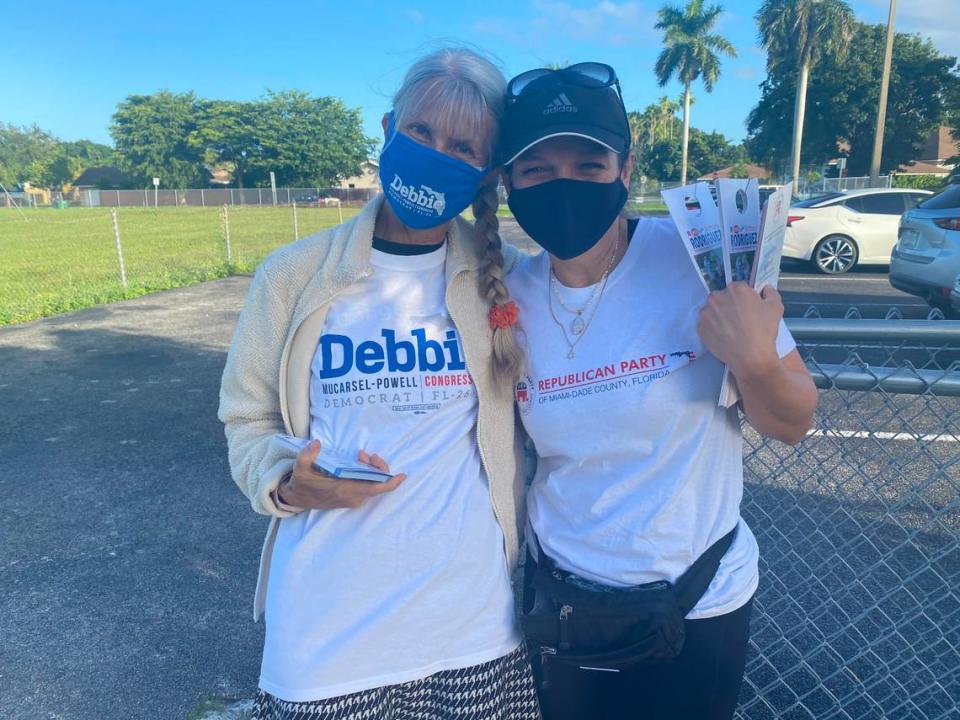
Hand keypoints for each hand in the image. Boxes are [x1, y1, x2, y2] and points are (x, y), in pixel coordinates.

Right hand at [278, 440, 405, 509]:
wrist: (298, 499)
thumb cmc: (302, 483)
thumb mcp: (300, 468)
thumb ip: (307, 455)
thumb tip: (316, 443)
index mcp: (343, 490)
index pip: (373, 489)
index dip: (390, 484)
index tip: (401, 476)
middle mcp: (352, 497)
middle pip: (377, 485)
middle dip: (379, 468)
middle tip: (369, 455)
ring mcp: (353, 499)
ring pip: (372, 484)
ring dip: (372, 469)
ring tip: (362, 456)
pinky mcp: (352, 498)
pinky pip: (367, 486)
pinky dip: (367, 474)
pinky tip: (360, 462)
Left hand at [697, 283, 782, 378]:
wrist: (751, 358)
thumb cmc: (764, 331)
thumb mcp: (775, 307)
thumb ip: (770, 293)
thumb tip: (765, 289)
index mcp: (735, 289)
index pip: (739, 288)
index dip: (745, 298)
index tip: (749, 308)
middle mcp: (716, 298)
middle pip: (723, 297)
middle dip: (730, 305)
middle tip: (740, 319)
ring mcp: (706, 314)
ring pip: (713, 311)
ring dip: (719, 316)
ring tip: (731, 329)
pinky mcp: (700, 328)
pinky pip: (707, 325)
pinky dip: (713, 329)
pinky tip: (724, 336)